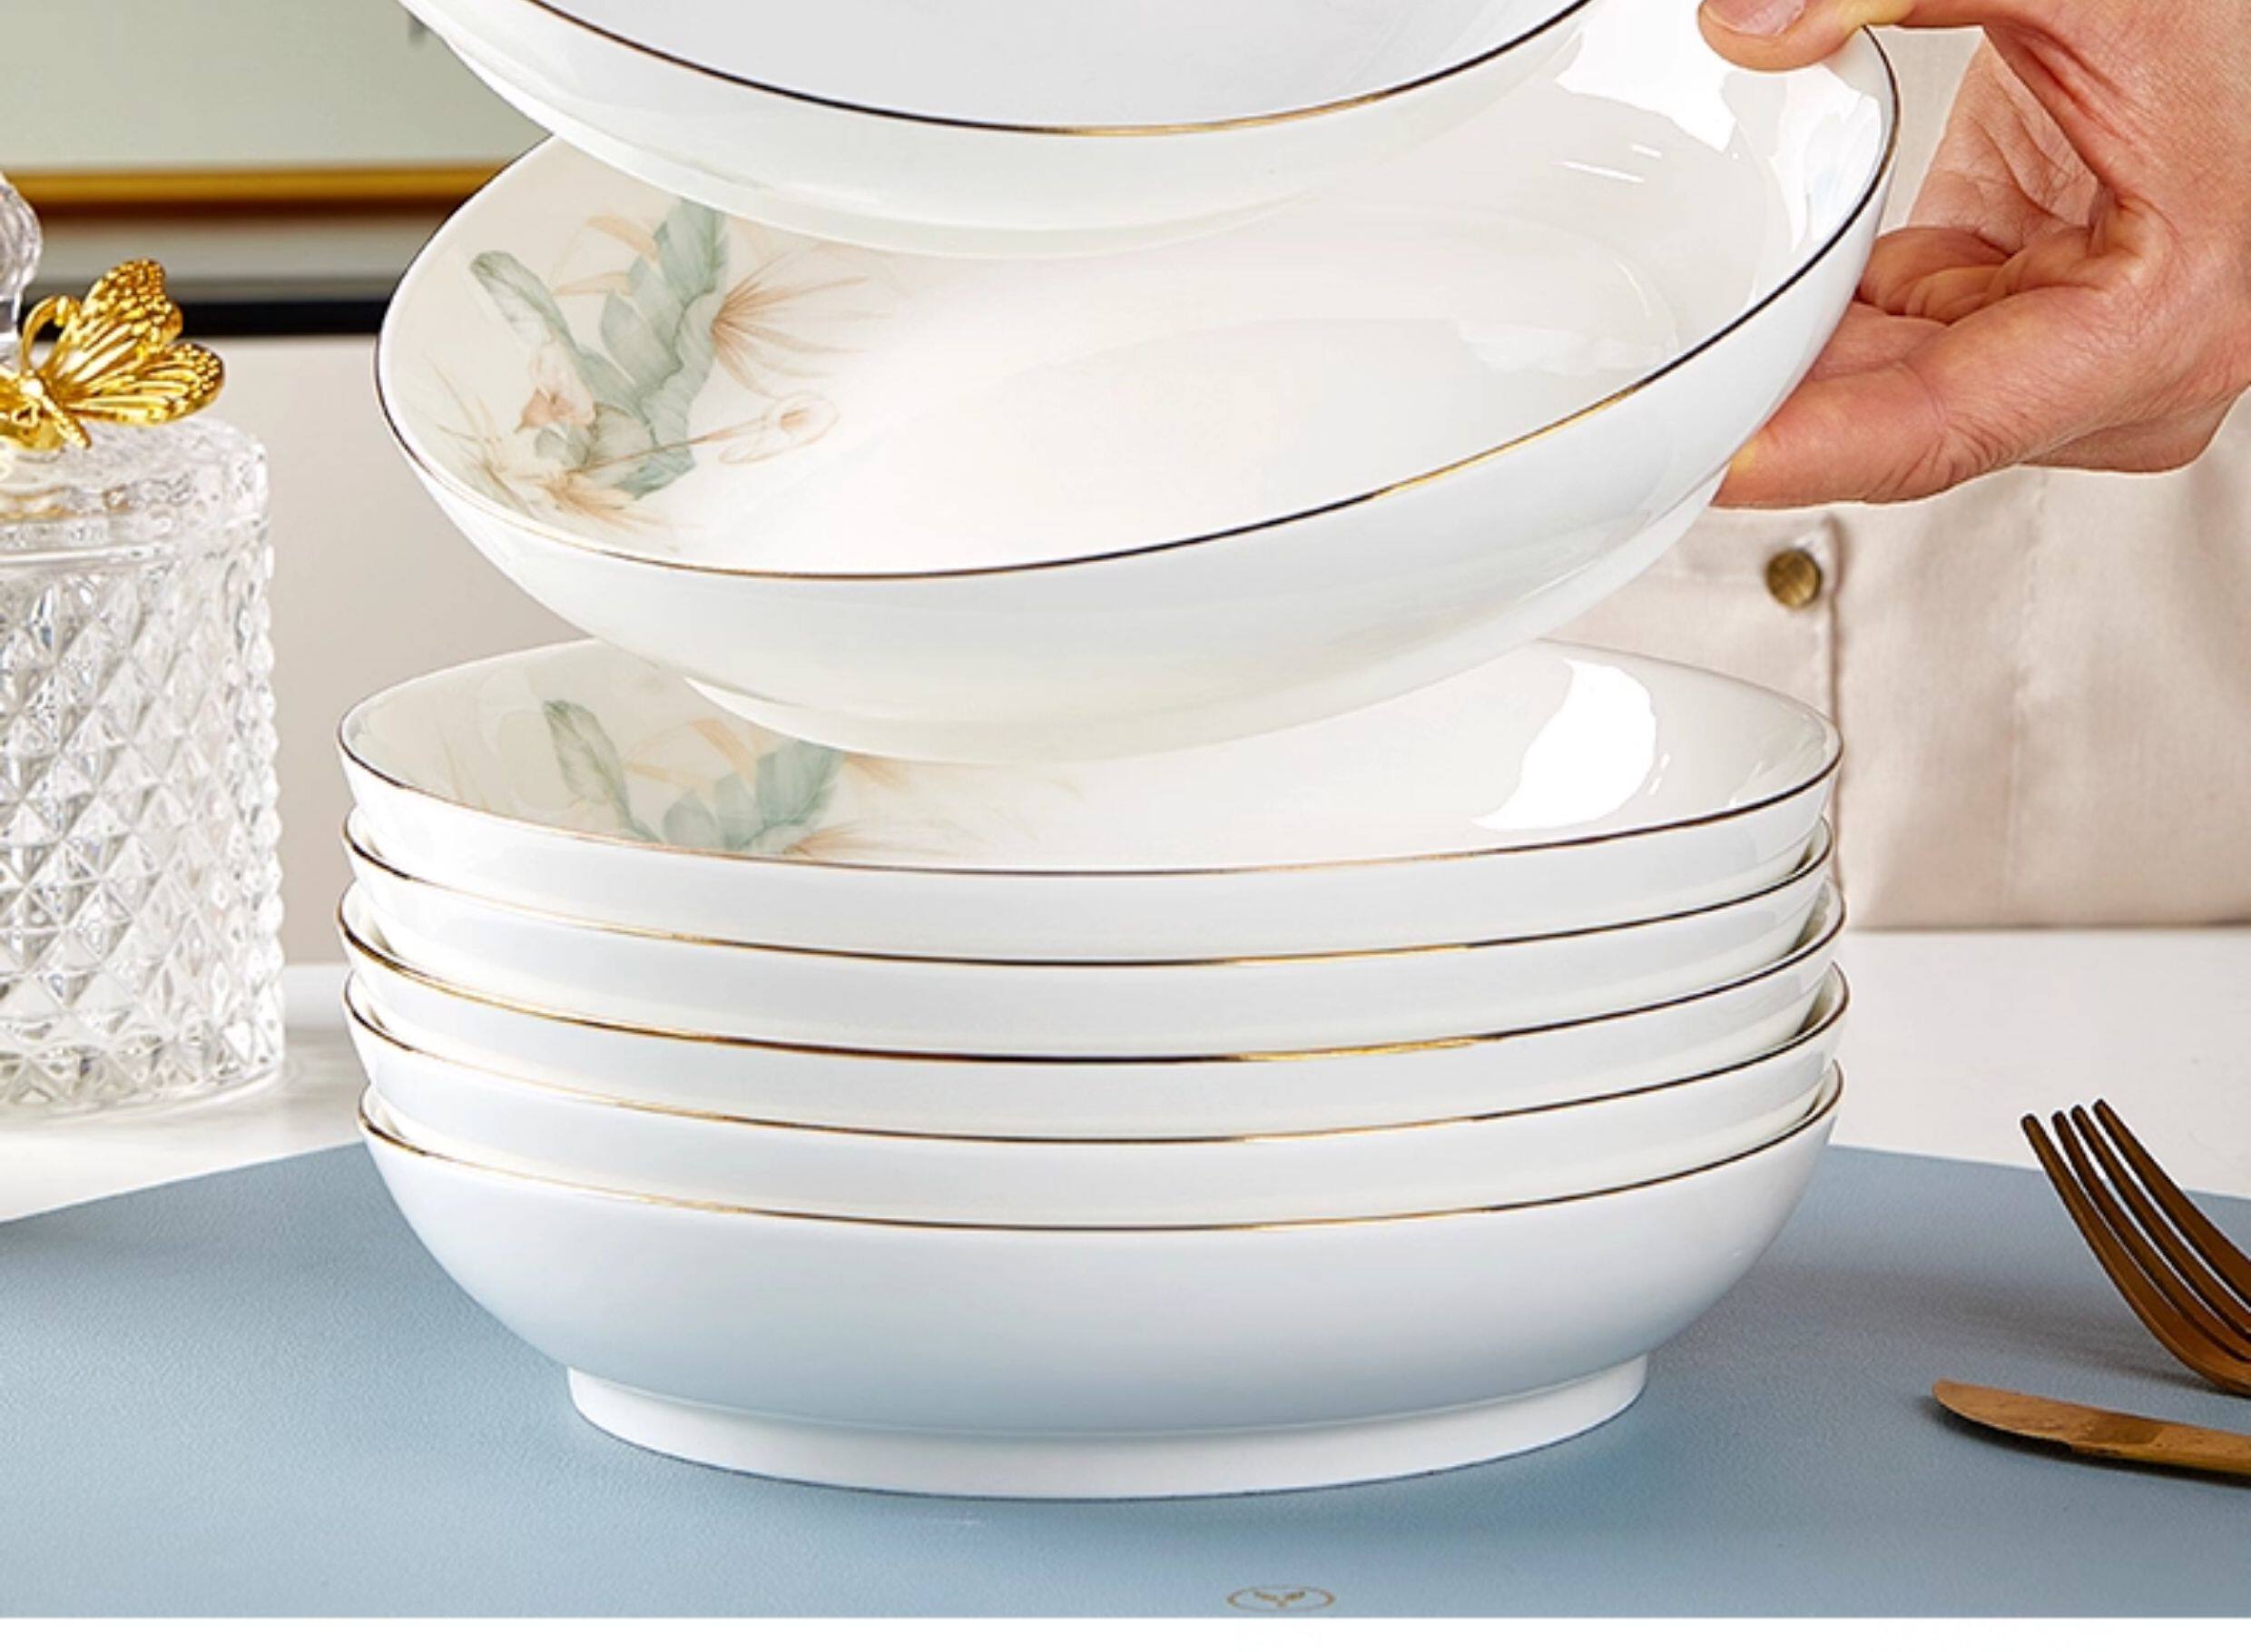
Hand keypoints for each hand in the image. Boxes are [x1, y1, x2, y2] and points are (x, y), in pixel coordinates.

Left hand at [1697, 0, 2250, 506]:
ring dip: (1802, 366)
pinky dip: (1832, 327)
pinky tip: (1763, 312)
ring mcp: (2081, 356)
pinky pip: (1900, 348)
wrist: (2240, 19)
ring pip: (1893, 392)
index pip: (1943, 427)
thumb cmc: (2218, 18)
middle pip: (1906, 424)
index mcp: (2166, 316)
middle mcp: (2132, 368)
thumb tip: (1750, 23)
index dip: (1812, 451)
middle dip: (1783, 413)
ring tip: (1690, 358)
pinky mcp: (2028, 322)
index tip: (1709, 462)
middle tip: (1654, 414)